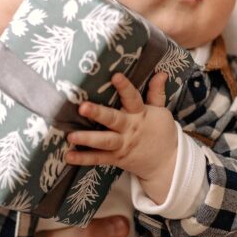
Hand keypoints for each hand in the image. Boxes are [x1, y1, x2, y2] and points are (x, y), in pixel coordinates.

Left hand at [66, 72, 176, 203]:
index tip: (115, 76)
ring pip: (104, 141)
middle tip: (82, 107)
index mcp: (141, 114)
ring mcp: (122, 145)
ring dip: (87, 138)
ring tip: (71, 136)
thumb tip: (161, 73)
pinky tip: (68, 156)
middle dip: (98, 113)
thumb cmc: (161, 132)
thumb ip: (156, 92)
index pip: (132, 98)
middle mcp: (130, 129)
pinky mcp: (116, 159)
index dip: (124, 87)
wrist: (167, 163)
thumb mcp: (161, 111)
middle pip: (113, 120)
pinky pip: (98, 159)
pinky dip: (83, 158)